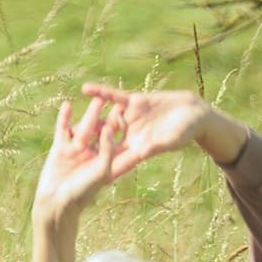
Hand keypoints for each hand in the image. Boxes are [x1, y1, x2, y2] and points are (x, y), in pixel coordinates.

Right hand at [32, 97, 124, 222]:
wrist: (56, 202)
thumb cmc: (83, 193)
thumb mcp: (100, 171)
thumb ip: (107, 150)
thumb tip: (108, 128)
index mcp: (108, 163)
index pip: (123, 145)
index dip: (131, 133)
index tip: (142, 121)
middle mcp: (94, 154)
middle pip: (106, 133)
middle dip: (113, 119)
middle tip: (122, 102)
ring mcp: (78, 150)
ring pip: (86, 128)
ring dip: (92, 114)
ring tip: (98, 98)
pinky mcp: (61, 148)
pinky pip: (63, 129)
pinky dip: (64, 118)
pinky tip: (68, 105)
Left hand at [81, 83, 245, 169]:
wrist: (194, 113)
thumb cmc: (188, 132)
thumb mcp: (172, 140)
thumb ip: (157, 145)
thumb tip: (142, 153)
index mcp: (139, 148)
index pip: (119, 158)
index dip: (104, 164)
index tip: (88, 173)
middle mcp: (131, 134)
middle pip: (106, 140)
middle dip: (89, 144)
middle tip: (67, 150)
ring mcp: (130, 118)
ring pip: (105, 119)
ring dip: (89, 118)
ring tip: (68, 117)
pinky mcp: (134, 102)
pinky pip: (115, 98)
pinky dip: (102, 93)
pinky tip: (86, 88)